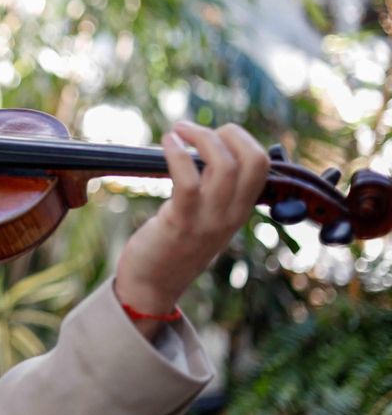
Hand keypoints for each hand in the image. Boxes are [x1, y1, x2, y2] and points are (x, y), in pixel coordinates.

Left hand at [114, 120, 269, 338]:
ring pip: (225, 166)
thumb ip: (214, 191)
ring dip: (201, 137)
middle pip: (254, 160)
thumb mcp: (205, 217)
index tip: (212, 133)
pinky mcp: (181, 224)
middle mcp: (231, 215)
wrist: (152, 285)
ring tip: (178, 130)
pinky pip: (188, 181)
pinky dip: (178, 154)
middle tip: (195, 129)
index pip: (263, 165)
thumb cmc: (172, 244)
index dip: (241, 138)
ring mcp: (209, 221)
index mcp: (240, 210)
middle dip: (229, 132)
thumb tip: (206, 149)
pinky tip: (166, 142)